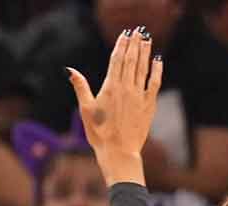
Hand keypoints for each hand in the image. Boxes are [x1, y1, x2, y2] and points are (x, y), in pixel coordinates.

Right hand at [69, 29, 162, 178]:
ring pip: (143, 68)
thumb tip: (70, 70)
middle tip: (137, 31)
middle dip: (134, 44)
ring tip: (146, 39)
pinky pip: (154, 83)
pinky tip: (158, 61)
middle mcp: (126, 88)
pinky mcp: (148, 104)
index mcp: (110, 87)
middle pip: (131, 60)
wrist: (118, 151)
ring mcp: (139, 95)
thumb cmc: (99, 133)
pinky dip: (156, 70)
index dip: (121, 45)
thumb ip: (80, 87)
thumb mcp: (85, 109)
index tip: (124, 34)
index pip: (116, 60)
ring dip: (145, 52)